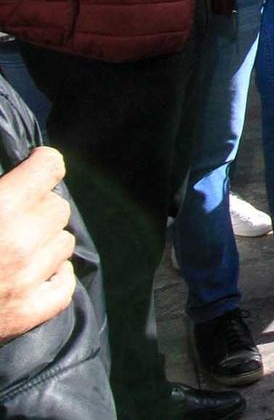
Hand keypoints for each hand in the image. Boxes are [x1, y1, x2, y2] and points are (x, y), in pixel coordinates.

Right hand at [0, 148, 76, 340]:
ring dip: (45, 242)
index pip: (50, 168)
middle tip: (16, 215)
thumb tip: (10, 181)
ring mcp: (26, 279)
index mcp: (2, 208)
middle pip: (59, 207)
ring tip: (17, 247)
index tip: (36, 165)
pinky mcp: (27, 312)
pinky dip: (54, 278)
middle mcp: (20, 241)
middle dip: (40, 207)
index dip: (42, 164)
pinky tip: (37, 272)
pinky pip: (64, 286)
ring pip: (64, 243)